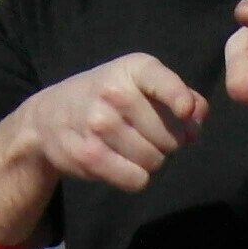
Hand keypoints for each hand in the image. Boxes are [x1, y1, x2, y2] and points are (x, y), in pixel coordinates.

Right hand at [0, 51, 215, 198]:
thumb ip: (179, 94)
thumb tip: (198, 116)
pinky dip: (136, 177)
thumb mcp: (141, 83)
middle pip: (170, 137)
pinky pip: (136, 179)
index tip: (186, 111)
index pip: (164, 82)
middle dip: (168, 142)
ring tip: (133, 147)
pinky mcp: (88, 155)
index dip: (180, 100)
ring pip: (155, 160)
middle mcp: (114, 93)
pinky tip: (122, 162)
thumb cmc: (107, 97)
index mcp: (133, 69)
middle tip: (149, 136)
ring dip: (152, 160)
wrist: (49, 116)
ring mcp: (98, 124)